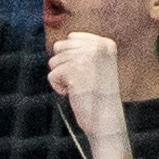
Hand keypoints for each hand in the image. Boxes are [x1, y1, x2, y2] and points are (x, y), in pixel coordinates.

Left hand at [46, 28, 128, 158]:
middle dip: (64, 67)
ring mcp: (87, 57)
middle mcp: (98, 46)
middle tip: (82, 81)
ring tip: (80, 88)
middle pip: (59, 47)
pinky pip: (52, 75)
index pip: (71, 37)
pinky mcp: (75, 69)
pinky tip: (74, 94)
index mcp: (105, 44)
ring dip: (62, 78)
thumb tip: (57, 45)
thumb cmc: (98, 96)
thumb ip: (81, 51)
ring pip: (54, 61)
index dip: (70, 58)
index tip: (86, 73)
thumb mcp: (96, 66)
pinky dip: (59, 87)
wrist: (107, 120)